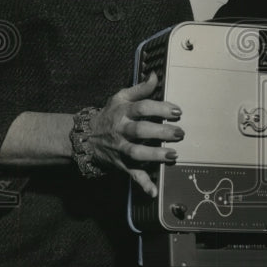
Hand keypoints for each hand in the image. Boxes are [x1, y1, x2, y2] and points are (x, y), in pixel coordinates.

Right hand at [87, 72, 184, 196]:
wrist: (86, 137)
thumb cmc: (110, 114)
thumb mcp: (120, 98)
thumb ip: (140, 89)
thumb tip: (156, 75)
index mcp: (123, 112)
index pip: (142, 108)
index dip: (159, 108)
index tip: (177, 112)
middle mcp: (122, 130)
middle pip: (140, 130)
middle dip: (160, 132)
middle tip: (180, 133)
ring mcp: (120, 148)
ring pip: (136, 152)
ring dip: (154, 155)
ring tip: (173, 155)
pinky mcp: (121, 163)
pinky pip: (131, 174)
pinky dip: (142, 183)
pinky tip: (153, 191)